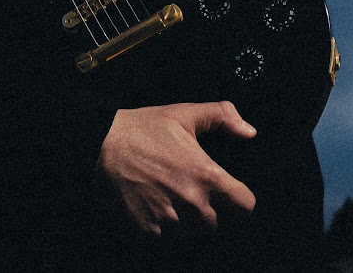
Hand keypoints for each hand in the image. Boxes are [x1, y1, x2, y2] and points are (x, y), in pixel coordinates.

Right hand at [97, 101, 256, 235]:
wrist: (102, 143)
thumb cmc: (143, 128)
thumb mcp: (184, 114)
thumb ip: (222, 116)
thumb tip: (249, 132)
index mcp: (206, 175)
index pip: (246, 206)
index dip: (240, 199)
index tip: (229, 193)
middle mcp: (192, 202)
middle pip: (219, 223)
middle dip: (210, 209)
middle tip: (191, 189)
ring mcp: (171, 220)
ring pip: (194, 233)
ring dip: (188, 220)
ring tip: (171, 195)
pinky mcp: (151, 231)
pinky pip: (170, 238)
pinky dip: (166, 227)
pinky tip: (156, 203)